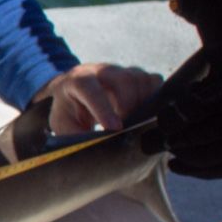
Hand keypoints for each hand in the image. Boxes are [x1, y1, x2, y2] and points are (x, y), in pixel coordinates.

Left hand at [34, 63, 160, 133]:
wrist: (74, 99)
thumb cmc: (69, 115)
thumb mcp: (65, 127)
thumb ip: (77, 138)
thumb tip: (96, 150)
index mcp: (77, 81)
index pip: (89, 87)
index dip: (103, 108)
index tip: (114, 128)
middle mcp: (101, 72)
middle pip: (123, 79)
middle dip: (130, 105)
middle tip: (130, 129)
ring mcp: (121, 71)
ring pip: (141, 79)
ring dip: (144, 103)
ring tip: (139, 124)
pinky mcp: (137, 76)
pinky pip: (154, 81)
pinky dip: (156, 98)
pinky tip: (149, 115)